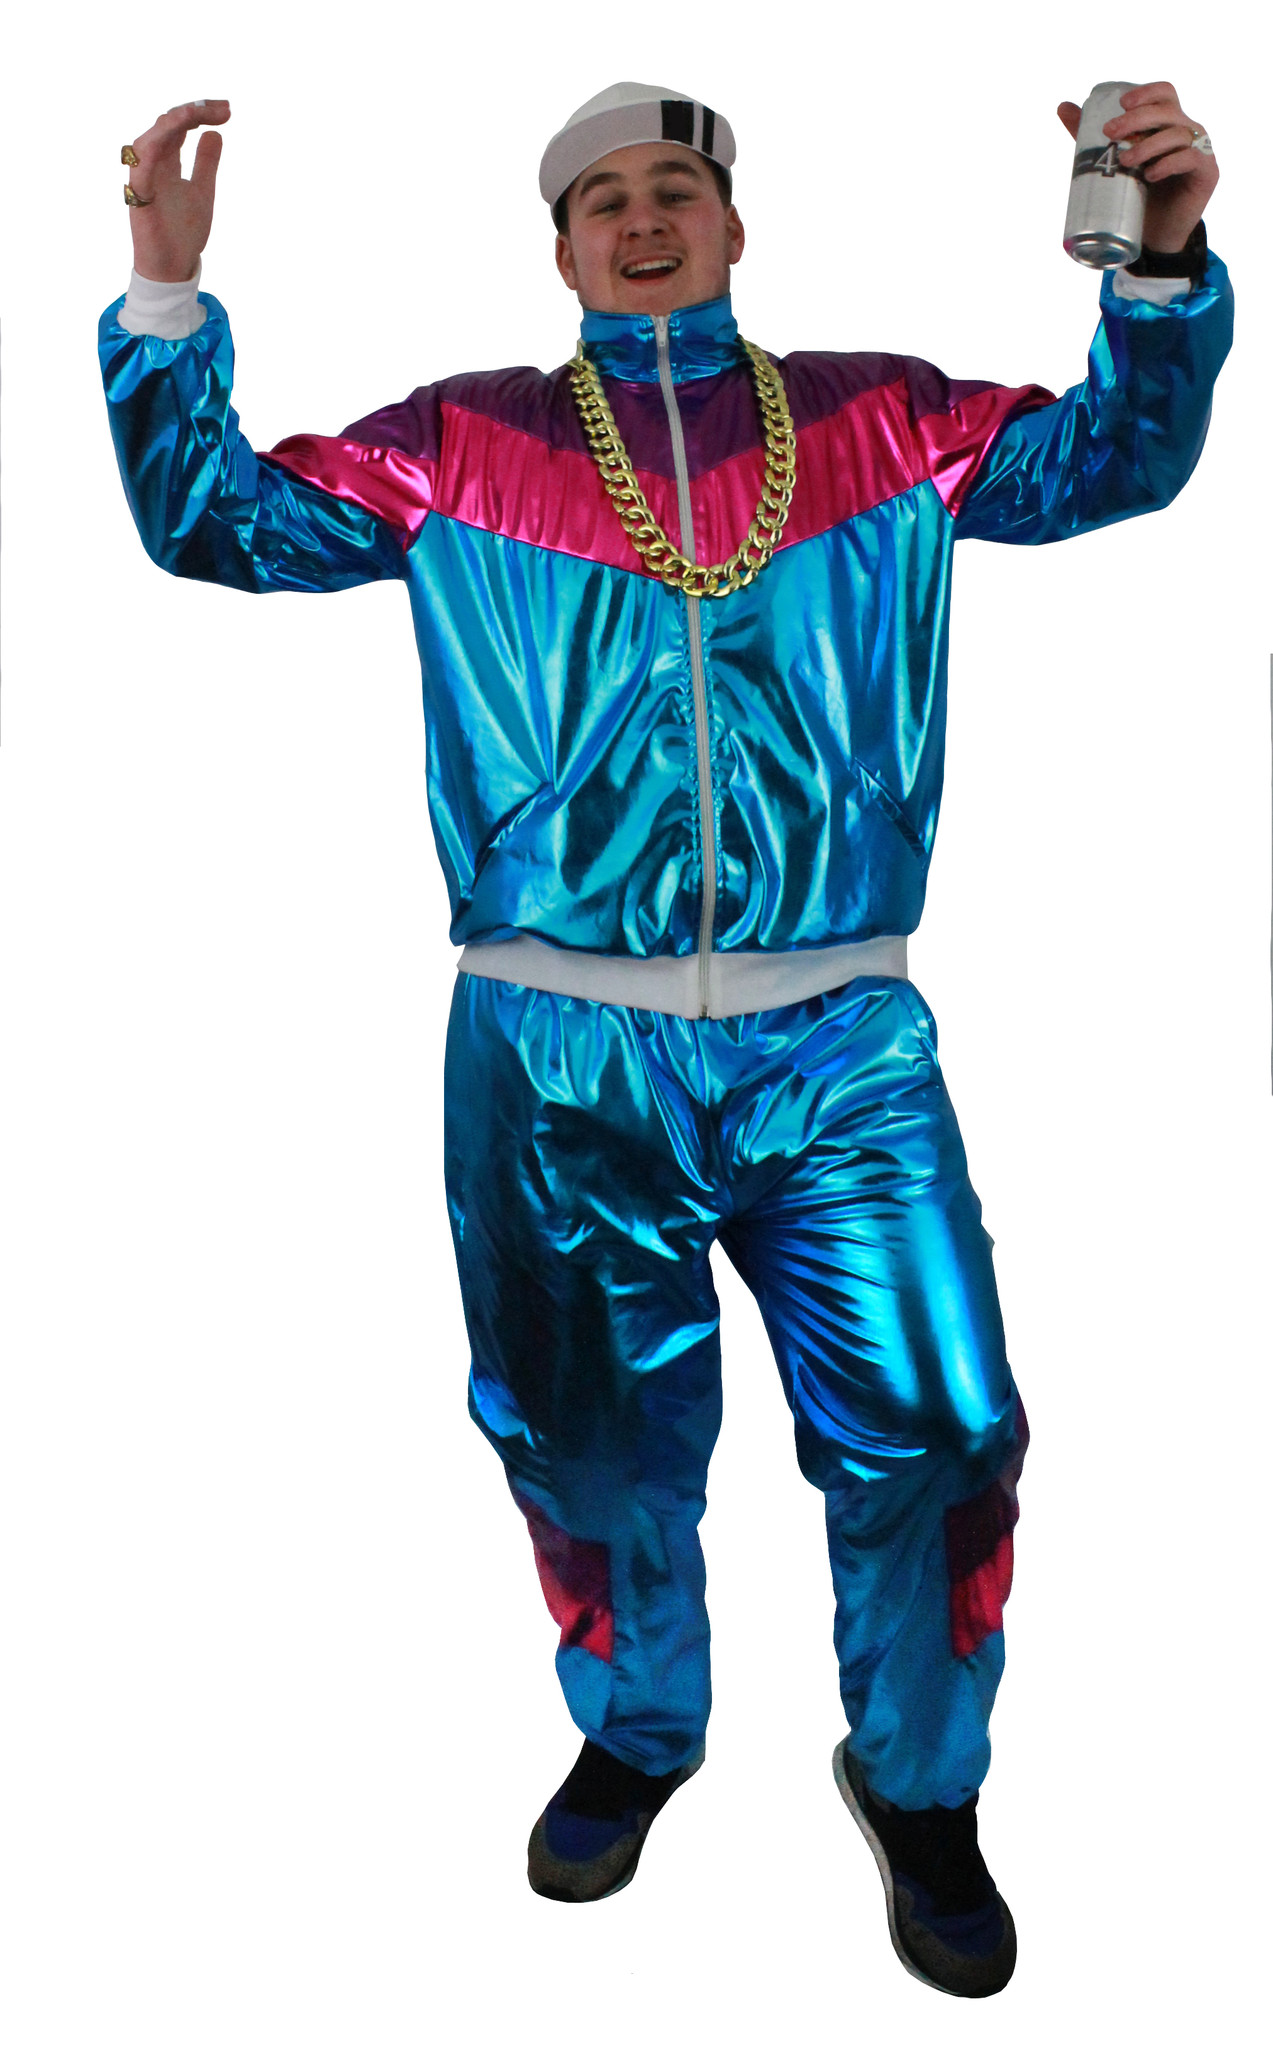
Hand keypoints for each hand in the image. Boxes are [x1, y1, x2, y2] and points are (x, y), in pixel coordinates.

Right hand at [123, 99, 230, 282]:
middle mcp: (153, 165)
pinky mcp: (139, 200)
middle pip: (166, 125)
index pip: (180, 125)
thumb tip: (215, 133)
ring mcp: (144, 180)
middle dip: (193, 112)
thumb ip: (205, 163)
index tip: (228, 109)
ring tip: (195, 114)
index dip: (201, 113)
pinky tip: (172, 137)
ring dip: (172, 124)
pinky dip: (153, 152)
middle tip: (224, 109)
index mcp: (167, 160)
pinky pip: (141, 170)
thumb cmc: (182, 232)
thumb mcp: (203, 191)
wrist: (173, 267)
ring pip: (149, 141)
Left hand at [1057, 83, 1217, 254]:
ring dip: (1149, 144)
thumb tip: (1062, 107)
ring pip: (1177, 134)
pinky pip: (1190, 158)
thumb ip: (1092, 137)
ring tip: (1125, 160)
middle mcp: (1187, 130)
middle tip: (1110, 133)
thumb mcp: (1112, 161)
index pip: (1164, 94)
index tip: (1121, 104)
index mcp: (1168, 122)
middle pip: (1167, 111)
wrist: (1155, 236)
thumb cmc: (1136, 195)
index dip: (1146, 93)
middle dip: (1137, 118)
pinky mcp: (1208, 172)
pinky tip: (1150, 174)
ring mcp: (1200, 150)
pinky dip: (1169, 163)